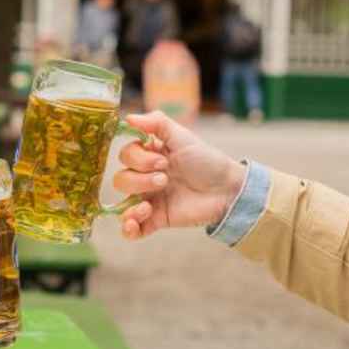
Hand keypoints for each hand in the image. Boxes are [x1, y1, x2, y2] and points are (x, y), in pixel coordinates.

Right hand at [111, 110, 244, 239]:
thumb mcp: (182, 135)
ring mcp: (150, 200)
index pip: (125, 156)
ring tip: (151, 204)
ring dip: (132, 203)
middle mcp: (146, 178)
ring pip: (122, 204)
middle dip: (139, 179)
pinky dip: (128, 228)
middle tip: (165, 179)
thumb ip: (156, 122)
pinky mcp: (157, 220)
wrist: (227, 189)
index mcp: (149, 157)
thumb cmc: (206, 160)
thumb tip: (127, 118)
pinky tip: (135, 222)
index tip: (163, 160)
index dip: (138, 158)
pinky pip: (132, 230)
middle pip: (120, 180)